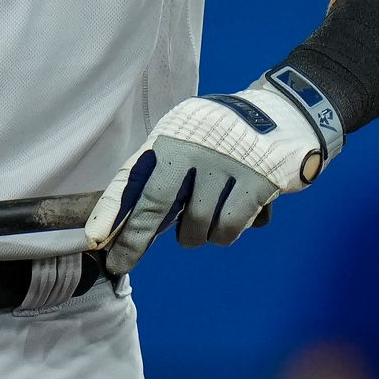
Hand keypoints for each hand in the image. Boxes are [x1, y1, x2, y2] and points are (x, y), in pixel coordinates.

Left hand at [85, 69, 342, 274]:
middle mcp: (194, 146)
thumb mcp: (185, 139)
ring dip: (196, 233)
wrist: (284, 114)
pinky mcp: (257, 182)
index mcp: (171, 134)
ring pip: (196, 227)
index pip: (133, 174)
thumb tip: (126, 222)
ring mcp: (226, 164)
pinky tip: (235, 214)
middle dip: (135, 240)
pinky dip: (226, 232)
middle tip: (121, 264)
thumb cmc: (222, 135)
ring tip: (207, 212)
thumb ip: (159, 173)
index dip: (110, 209)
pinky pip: (228, 229)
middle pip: (155, 203)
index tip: (94, 239)